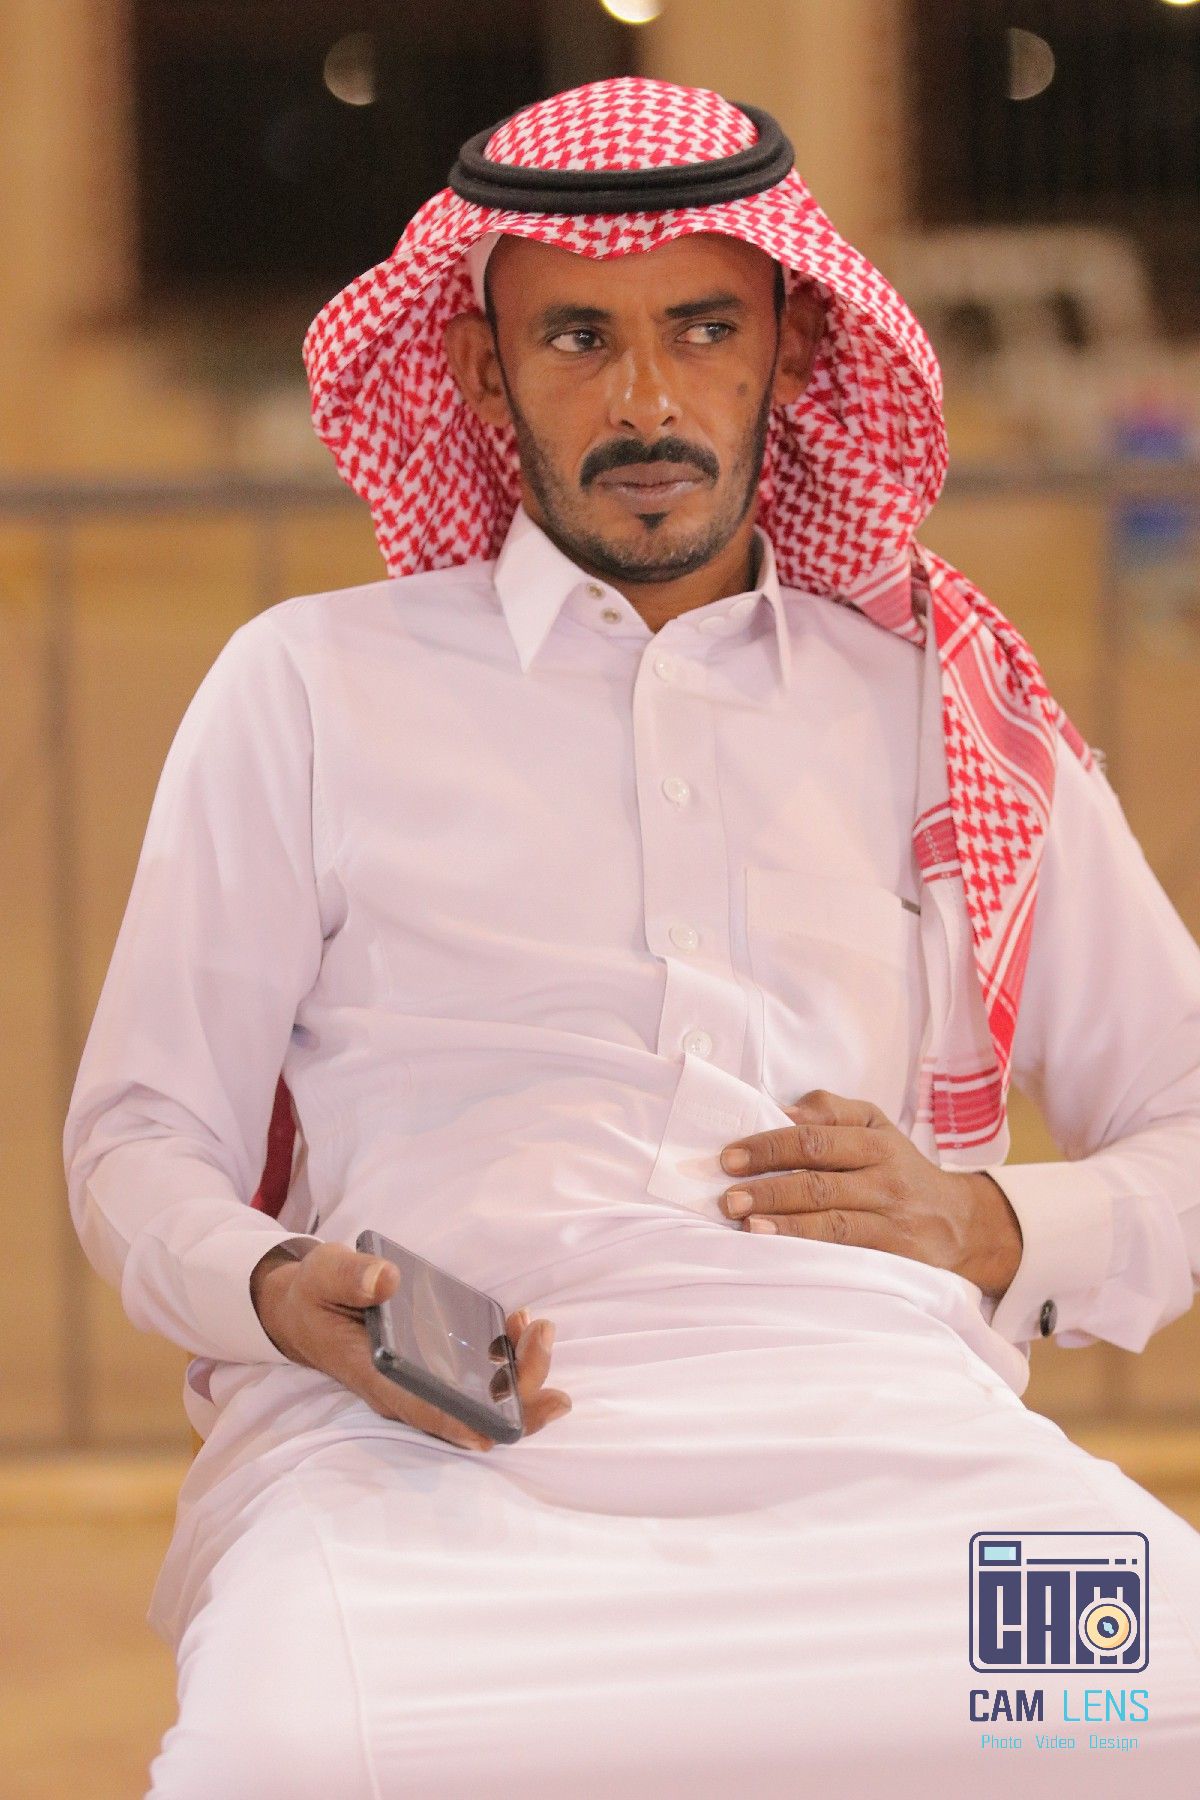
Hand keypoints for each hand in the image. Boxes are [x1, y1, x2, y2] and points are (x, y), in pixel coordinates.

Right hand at [250, 1241, 571, 1450]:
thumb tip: (388, 1280)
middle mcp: (404, 1390)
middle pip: (467, 1416)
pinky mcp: (433, 1368)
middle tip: (542, 1337)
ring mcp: (422, 1383)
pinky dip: (506, 1360)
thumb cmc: (315, 1295)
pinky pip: (476, 1380)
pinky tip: (518, 1323)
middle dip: (515, 1391)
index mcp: (376, 1375)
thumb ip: (352, 1277)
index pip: (423, 1410)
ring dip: (518, 1374)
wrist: (305, 1308)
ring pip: (479, 1403)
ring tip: (539, 1327)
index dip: (463, 1423)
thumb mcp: (323, 1275)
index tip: (501, 1428)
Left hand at [718, 1089, 1023, 1299]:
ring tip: (744, 1223)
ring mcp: (892, 1221)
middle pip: (820, 1180)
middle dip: (768, 1187)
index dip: (770, 1147)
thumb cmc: (900, 1171)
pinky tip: (779, 1250)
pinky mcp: (896, 1257)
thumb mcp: (876, 1128)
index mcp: (875, 1141)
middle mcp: (886, 1178)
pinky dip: (809, 1250)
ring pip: (832, 1220)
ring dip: (783, 1222)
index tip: (730, 1156)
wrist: (964, 1226)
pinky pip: (847, 1253)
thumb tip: (783, 1111)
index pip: (815, 1139)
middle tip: (728, 1197)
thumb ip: (831, 1111)